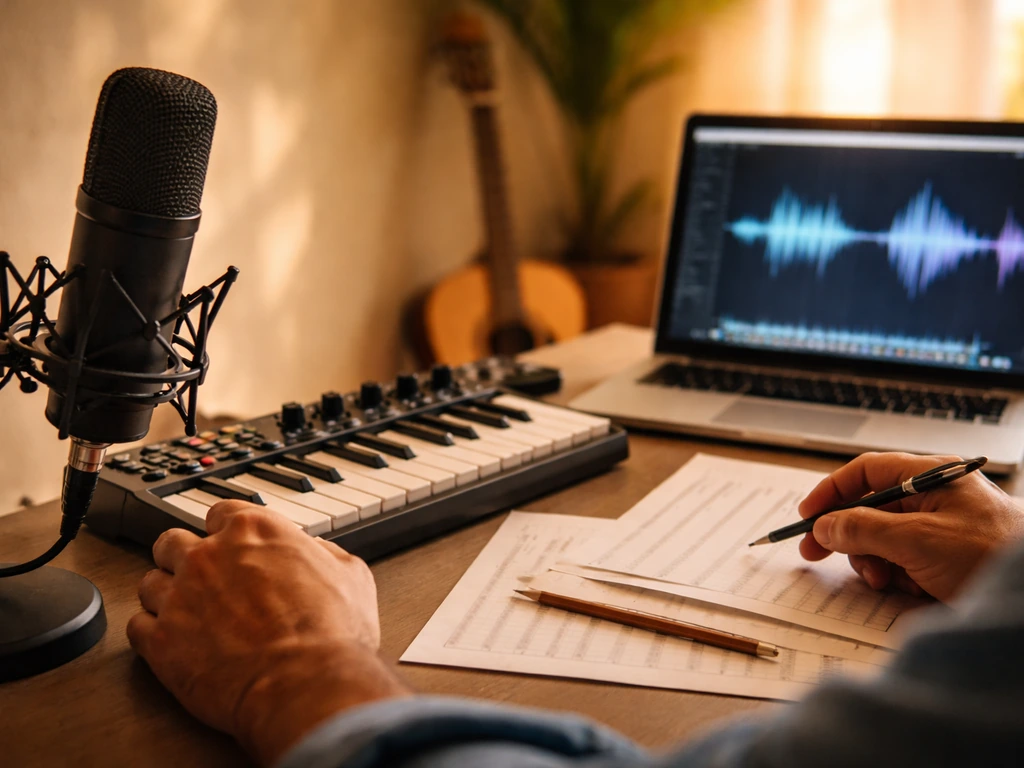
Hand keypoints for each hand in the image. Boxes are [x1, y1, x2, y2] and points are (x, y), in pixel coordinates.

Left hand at [127, 501, 409, 766]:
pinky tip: (171, 640)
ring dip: (165, 594)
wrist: (306, 684)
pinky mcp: (160, 640)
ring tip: (184, 611)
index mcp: (254, 530)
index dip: (225, 529)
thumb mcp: (351, 574)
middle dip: (184, 556)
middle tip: (200, 576)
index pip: (220, 511)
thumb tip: (315, 552)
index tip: (228, 543)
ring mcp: (179, 596)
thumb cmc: (331, 633)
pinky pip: (138, 625)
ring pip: (149, 581)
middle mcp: (209, 555)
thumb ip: (323, 553)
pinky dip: (152, 632)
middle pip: (172, 540)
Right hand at [798, 452, 1023, 601]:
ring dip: (873, 560)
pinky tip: (909, 588)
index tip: (808, 515)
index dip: (832, 491)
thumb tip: (824, 527)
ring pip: (884, 538)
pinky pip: (905, 560)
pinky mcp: (948, 556)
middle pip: (871, 508)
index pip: (867, 472)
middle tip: (817, 553)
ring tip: (881, 579)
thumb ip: (863, 530)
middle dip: (848, 535)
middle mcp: (936, 497)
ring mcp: (942, 527)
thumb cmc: (993, 555)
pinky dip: (898, 575)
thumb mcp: (917, 540)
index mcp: (931, 476)